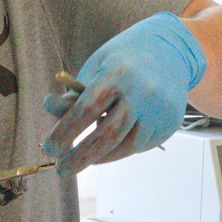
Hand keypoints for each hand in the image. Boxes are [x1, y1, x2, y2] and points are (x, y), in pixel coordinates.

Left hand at [42, 11, 206, 174]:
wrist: (172, 52)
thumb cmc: (124, 60)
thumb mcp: (96, 66)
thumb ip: (77, 92)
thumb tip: (53, 111)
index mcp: (119, 73)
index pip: (88, 108)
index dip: (67, 131)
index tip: (50, 148)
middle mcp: (142, 93)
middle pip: (108, 135)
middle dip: (81, 157)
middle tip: (63, 169)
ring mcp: (158, 111)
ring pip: (125, 146)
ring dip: (99, 158)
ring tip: (81, 159)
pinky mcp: (168, 125)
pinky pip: (138, 146)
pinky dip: (117, 152)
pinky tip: (106, 150)